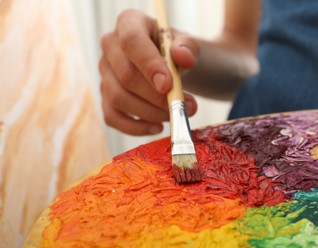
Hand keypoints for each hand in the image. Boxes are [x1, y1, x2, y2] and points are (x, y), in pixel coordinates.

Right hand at [99, 9, 198, 134]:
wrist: (167, 65)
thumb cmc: (174, 51)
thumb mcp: (186, 44)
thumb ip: (187, 48)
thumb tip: (182, 57)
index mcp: (129, 23)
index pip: (132, 42)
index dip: (149, 65)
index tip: (169, 85)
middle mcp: (110, 46)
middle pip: (126, 76)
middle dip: (156, 97)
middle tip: (184, 107)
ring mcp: (104, 73)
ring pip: (118, 99)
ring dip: (151, 113)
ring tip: (175, 114)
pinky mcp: (105, 96)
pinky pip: (112, 117)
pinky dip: (135, 127)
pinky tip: (157, 126)